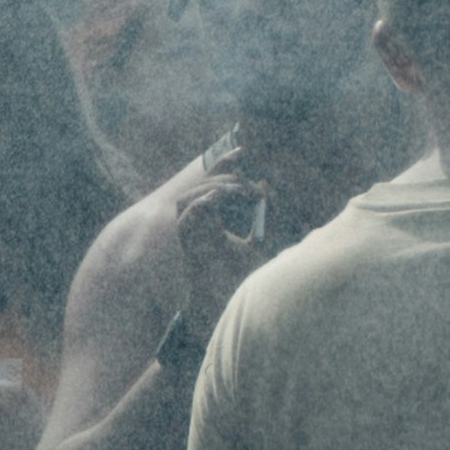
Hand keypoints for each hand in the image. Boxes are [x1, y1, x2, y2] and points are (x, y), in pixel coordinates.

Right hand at [168, 165, 280, 327]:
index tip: (242, 150)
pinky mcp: (184, 241)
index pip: (213, 181)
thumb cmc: (238, 275)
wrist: (226, 299)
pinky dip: (200, 203)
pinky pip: (184, 215)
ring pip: (189, 196)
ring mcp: (188, 231)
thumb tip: (264, 185)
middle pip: (201, 184)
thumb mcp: (258, 240)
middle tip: (247, 186)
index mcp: (210, 217)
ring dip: (211, 188)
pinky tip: (218, 198)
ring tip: (236, 190)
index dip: (223, 162)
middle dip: (225, 176)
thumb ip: (262, 214)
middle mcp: (195, 221)